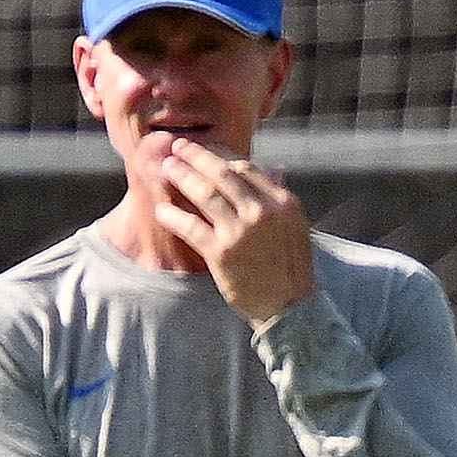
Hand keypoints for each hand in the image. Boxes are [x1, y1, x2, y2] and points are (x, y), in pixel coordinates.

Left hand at [156, 139, 316, 326]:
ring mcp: (241, 231)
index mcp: (282, 202)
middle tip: (178, 147)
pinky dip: (173, 216)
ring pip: (205, 194)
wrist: (290, 309)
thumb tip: (274, 170)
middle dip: (197, 156)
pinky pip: (191, 226)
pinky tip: (161, 211)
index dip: (221, 157)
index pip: (245, 168)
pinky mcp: (222, 253)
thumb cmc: (292, 270)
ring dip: (182, 176)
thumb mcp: (294, 228)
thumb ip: (278, 200)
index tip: (205, 155)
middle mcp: (262, 211)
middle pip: (222, 173)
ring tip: (166, 168)